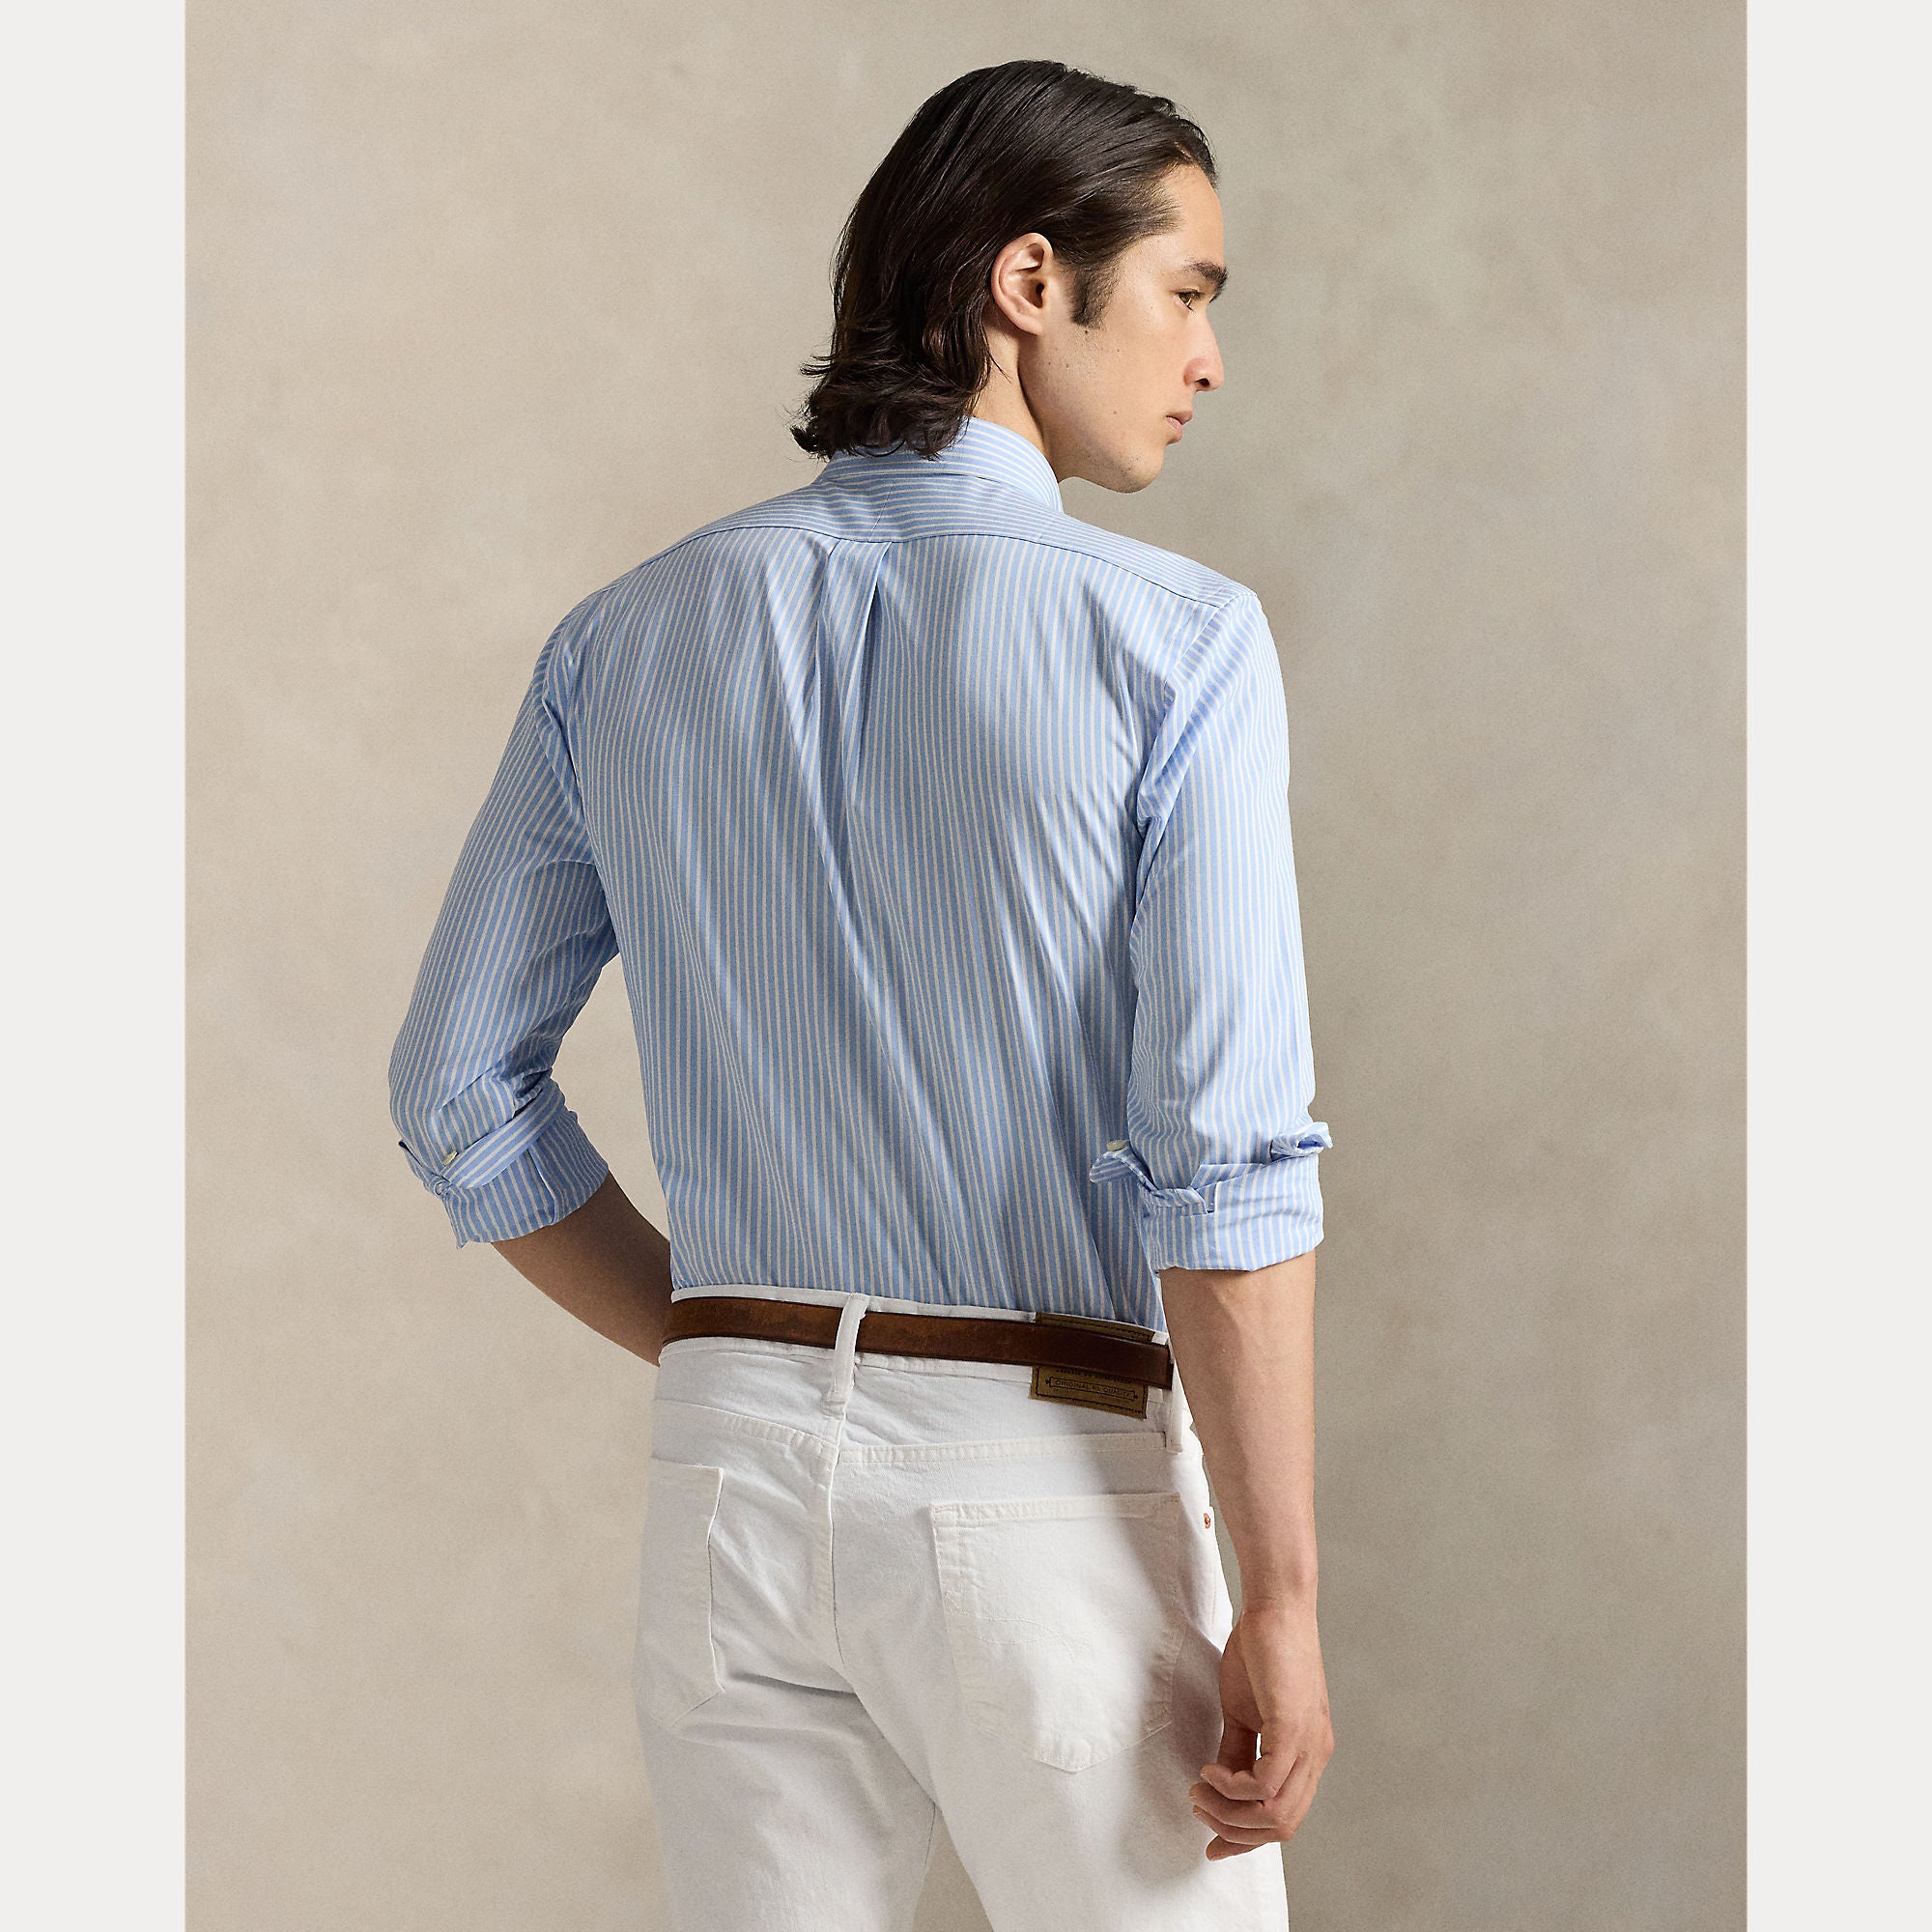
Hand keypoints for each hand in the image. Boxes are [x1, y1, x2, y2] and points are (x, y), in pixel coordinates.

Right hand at [1186, 1597, 1333, 1859]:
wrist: (1276, 1607)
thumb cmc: (1260, 1651)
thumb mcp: (1244, 1710)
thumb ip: (1238, 1749)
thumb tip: (1221, 1783)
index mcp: (1308, 1755)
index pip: (1285, 1819)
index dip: (1247, 1840)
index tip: (1212, 1843)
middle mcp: (1316, 1757)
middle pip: (1282, 1827)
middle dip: (1234, 1830)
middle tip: (1199, 1809)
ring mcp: (1309, 1745)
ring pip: (1275, 1813)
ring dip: (1229, 1811)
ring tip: (1200, 1788)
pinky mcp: (1294, 1728)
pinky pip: (1267, 1784)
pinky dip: (1234, 1786)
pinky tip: (1212, 1769)